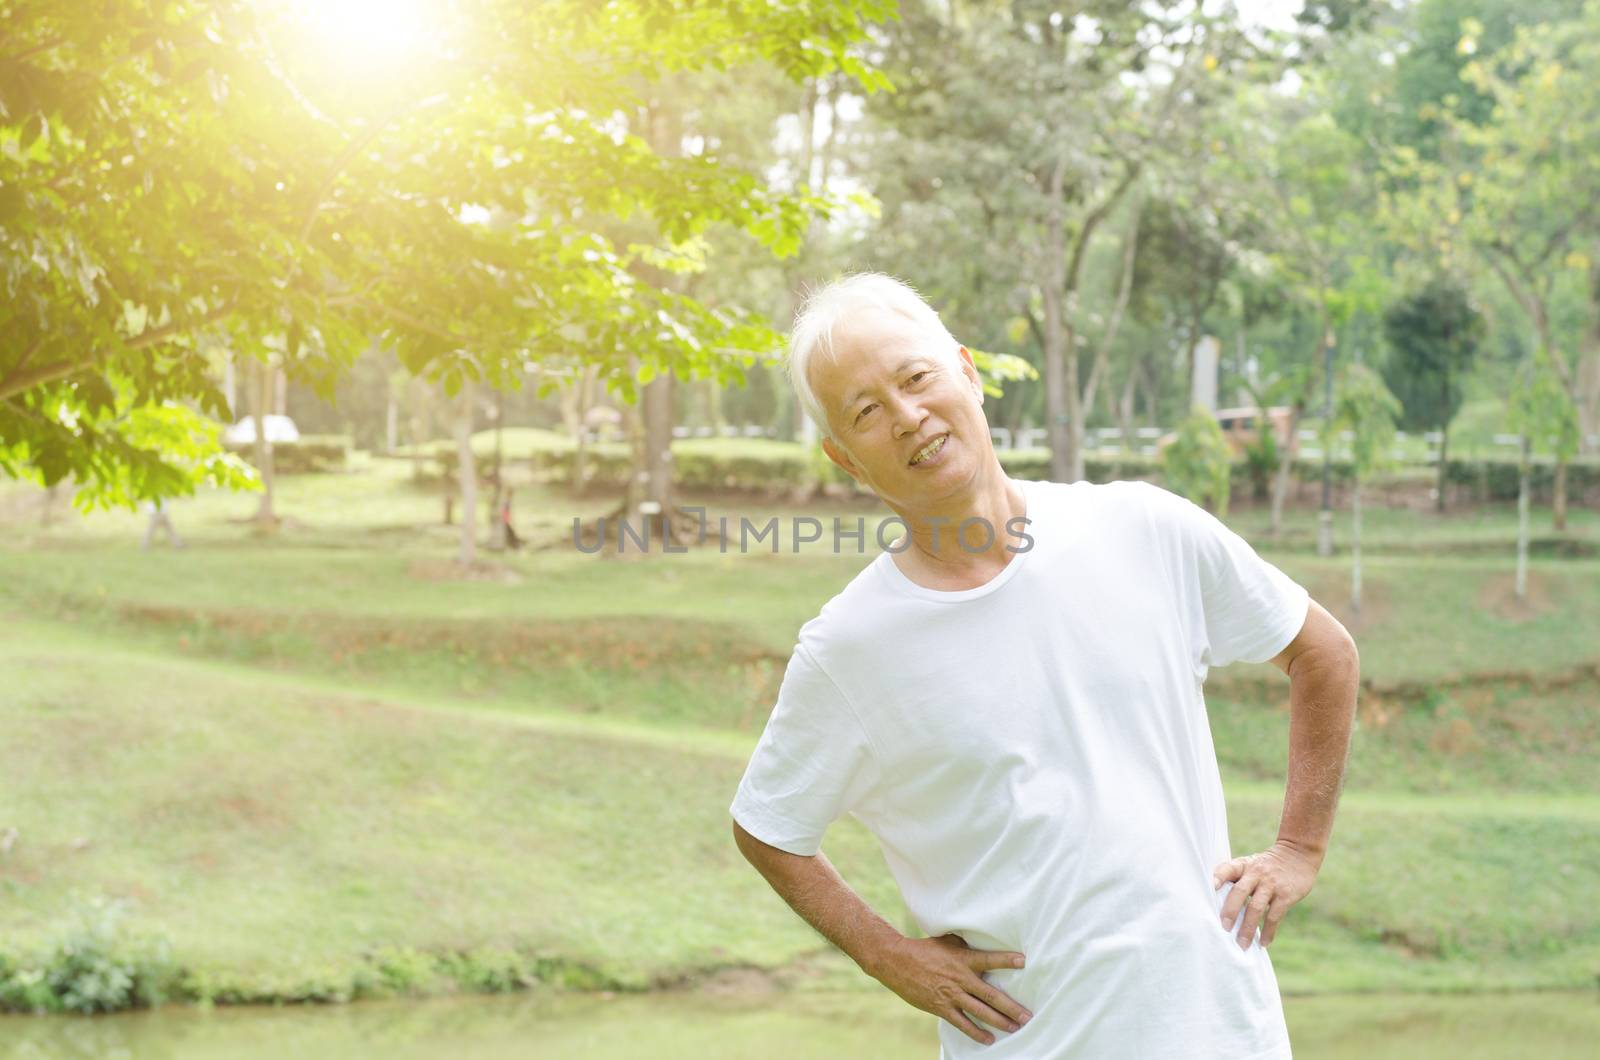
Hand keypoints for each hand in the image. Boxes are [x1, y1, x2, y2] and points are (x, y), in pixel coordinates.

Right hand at [869, 933, 1032, 1046]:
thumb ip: (965, 943)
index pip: (988, 959)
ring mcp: (951, 995)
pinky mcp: (941, 1007)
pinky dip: (976, 1032)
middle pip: (990, 995)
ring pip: (980, 1011)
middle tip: (1027, 1016)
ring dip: (999, 1021)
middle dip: (1010, 1007)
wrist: (897, 962)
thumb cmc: (924, 949)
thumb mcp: (946, 940)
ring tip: (1015, 1027)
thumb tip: (981, 937)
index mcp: (962, 959)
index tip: (1023, 961)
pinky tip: (989, 1039)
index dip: (1006, 960)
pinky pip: (962, 1023)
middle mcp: (960, 978)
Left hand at [1213, 840, 1321, 949]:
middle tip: (1224, 929)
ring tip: (1242, 944)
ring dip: (1248, 928)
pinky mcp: (1286, 895)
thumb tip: (1215, 899)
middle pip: (1239, 892)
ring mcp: (1271, 884)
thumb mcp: (1250, 864)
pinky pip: (1274, 916)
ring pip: (1256, 908)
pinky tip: (1263, 943)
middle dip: (1230, 911)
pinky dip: (1268, 931)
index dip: (1219, 877)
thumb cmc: (1266, 865)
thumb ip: (1235, 878)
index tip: (1211, 887)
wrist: (1297, 855)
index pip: (1228, 869)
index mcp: (1243, 865)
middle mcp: (1256, 873)